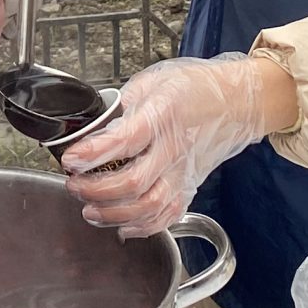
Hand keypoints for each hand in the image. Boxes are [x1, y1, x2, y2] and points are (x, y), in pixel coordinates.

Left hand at [61, 53, 293, 237]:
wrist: (237, 103)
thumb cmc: (196, 88)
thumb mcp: (154, 80)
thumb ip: (124, 103)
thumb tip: (97, 126)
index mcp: (164, 115)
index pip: (125, 140)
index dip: (93, 153)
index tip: (70, 159)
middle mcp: (175, 149)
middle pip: (133, 182)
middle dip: (96, 189)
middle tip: (74, 184)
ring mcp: (183, 173)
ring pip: (149, 206)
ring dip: (114, 214)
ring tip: (89, 210)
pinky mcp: (189, 188)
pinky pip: (167, 217)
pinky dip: (143, 227)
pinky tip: (121, 226)